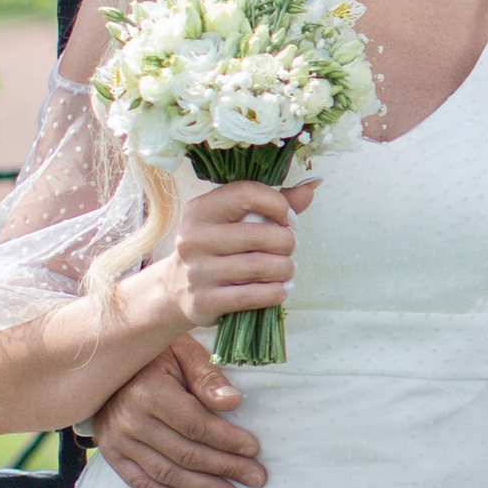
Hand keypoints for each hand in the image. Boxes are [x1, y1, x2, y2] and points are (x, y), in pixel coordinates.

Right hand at [90, 332, 268, 487]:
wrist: (102, 360)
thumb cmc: (154, 353)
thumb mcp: (182, 350)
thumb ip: (207, 377)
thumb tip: (234, 403)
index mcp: (148, 391)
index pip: (195, 424)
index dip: (226, 439)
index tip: (254, 449)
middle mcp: (129, 419)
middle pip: (185, 452)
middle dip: (225, 468)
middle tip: (256, 478)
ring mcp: (117, 439)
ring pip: (166, 472)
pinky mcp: (111, 452)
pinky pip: (140, 481)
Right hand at [153, 175, 314, 337]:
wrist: (175, 288)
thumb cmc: (215, 247)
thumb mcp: (233, 220)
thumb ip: (271, 202)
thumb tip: (312, 186)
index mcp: (201, 210)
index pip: (247, 193)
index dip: (278, 205)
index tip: (289, 219)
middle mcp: (194, 238)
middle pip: (261, 235)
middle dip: (287, 242)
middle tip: (289, 249)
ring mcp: (197, 272)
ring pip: (261, 267)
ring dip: (285, 269)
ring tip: (287, 269)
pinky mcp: (205, 301)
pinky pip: (253, 296)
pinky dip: (276, 292)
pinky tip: (281, 288)